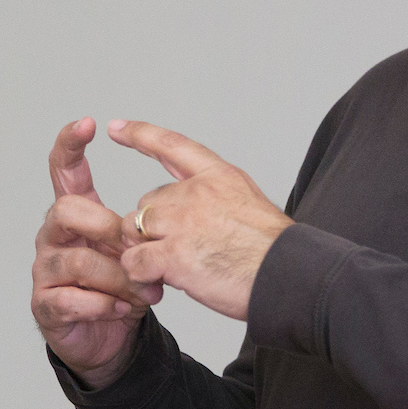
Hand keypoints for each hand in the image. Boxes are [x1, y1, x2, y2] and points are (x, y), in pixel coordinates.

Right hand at [30, 118, 161, 387]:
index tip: (87, 123)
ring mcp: (45, 270)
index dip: (70, 145)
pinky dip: (106, 305)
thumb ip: (142, 227)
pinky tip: (124, 309)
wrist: (108, 338)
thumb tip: (163, 213)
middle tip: (133, 245)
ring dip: (118, 277)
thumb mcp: (136, 249)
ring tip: (146, 293)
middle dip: (104, 225)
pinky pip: (74, 299)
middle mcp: (53, 236)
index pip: (63, 171)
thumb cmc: (121, 286)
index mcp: (75, 215)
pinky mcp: (46, 304)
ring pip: (77, 260)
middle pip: (65, 209)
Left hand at [111, 120, 291, 321]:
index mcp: (218, 177)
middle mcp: (197, 193)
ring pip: (133, 229)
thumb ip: (216, 201)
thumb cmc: (275, 252)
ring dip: (143, 250)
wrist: (290, 277)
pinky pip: (135, 261)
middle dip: (152, 228)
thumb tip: (189, 214)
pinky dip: (140, 274)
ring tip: (173, 268)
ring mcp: (183, 222)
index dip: (140, 134)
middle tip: (180, 253)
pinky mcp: (174, 255)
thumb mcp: (250, 204)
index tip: (117, 127)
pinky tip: (160, 281)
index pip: (171, 146)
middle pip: (146, 203)